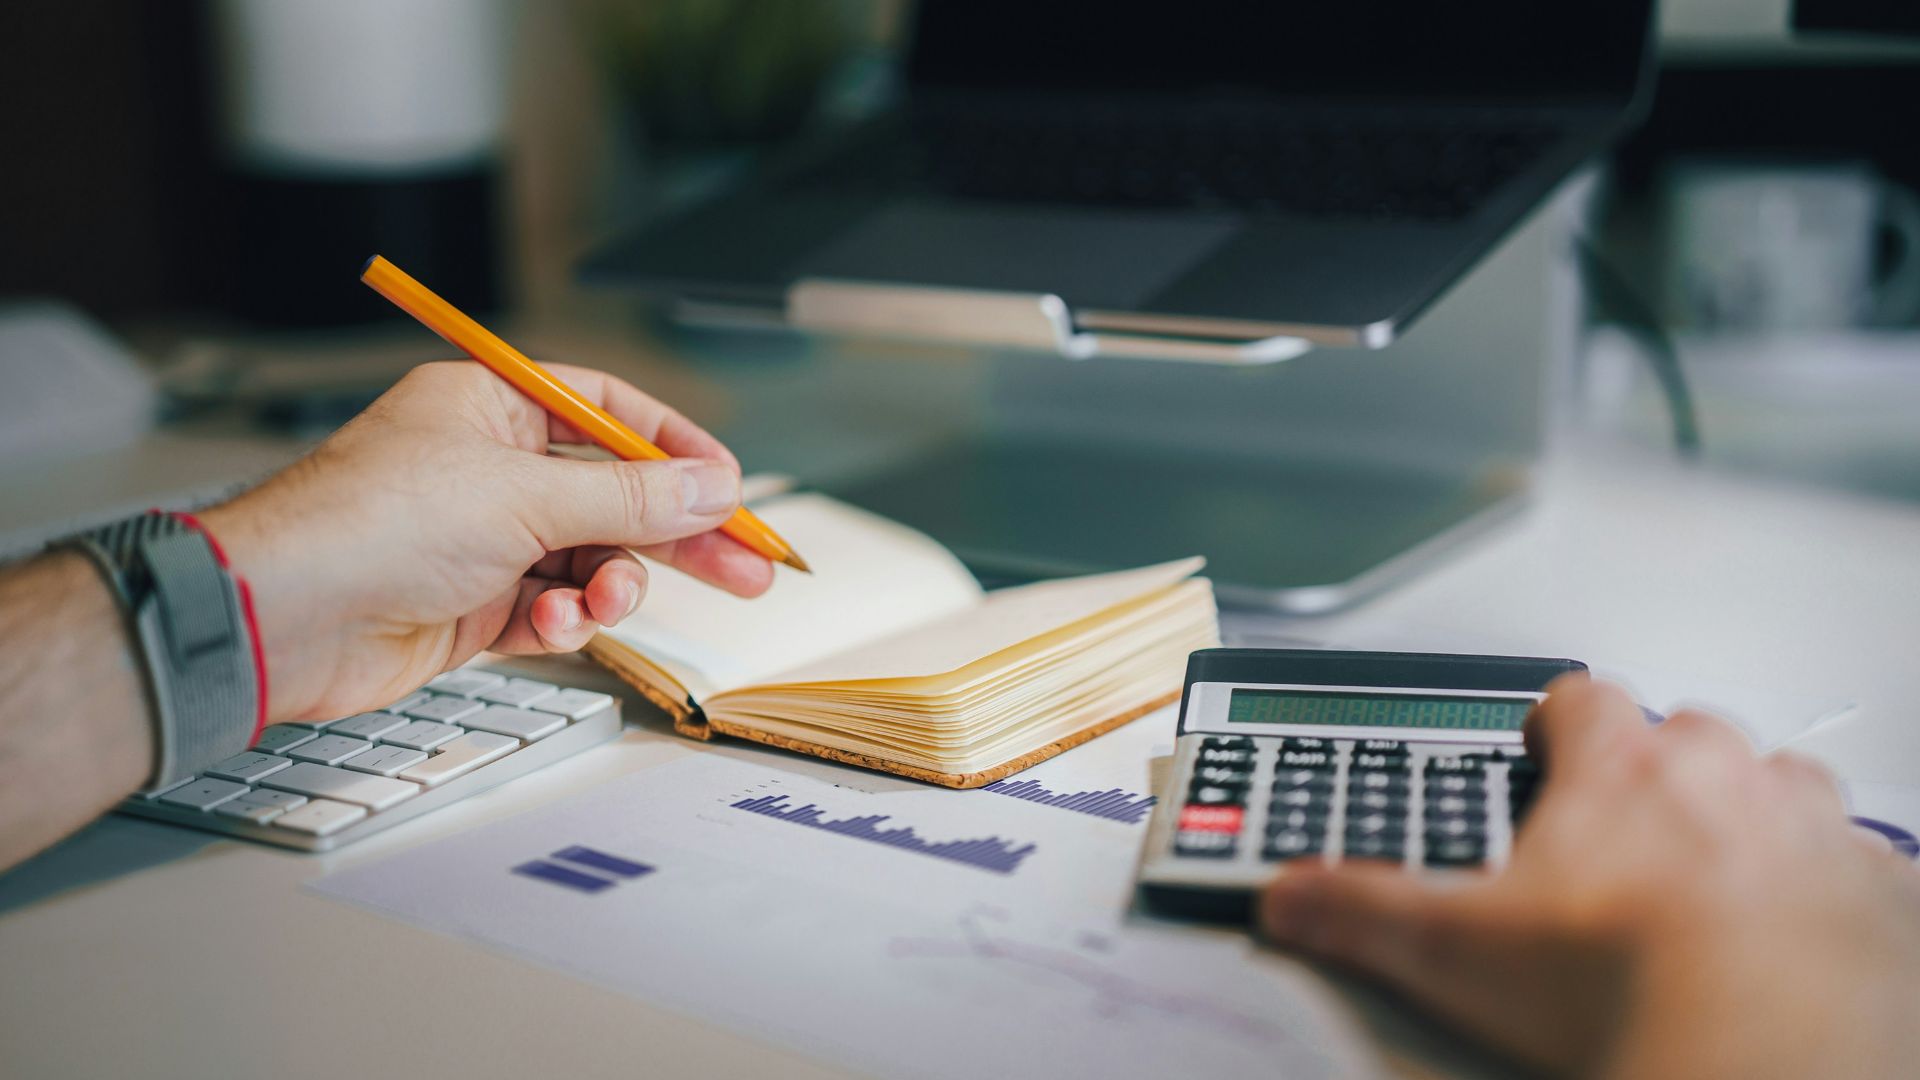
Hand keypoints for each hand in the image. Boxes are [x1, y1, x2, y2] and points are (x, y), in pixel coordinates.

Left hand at [200, 361, 772, 722]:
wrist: (284, 615)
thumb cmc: (370, 523)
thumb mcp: (523, 495)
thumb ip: (630, 496)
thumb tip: (711, 488)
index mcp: (492, 406)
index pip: (609, 411)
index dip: (675, 448)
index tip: (731, 487)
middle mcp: (489, 467)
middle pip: (614, 493)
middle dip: (677, 535)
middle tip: (748, 568)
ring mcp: (482, 539)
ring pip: (589, 559)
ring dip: (610, 585)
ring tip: (605, 602)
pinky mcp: (473, 605)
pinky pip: (551, 609)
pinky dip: (563, 622)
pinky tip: (553, 628)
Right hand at [1257, 677, 1919, 1078]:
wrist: (1769, 1058)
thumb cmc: (1629, 989)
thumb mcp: (1458, 953)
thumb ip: (1362, 909)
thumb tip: (1291, 895)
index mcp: (1623, 771)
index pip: (1580, 697)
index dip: (1556, 722)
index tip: (1544, 753)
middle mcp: (1728, 777)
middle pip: (1688, 734)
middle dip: (1659, 772)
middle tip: (1623, 841)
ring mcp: (1814, 830)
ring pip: (1784, 784)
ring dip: (1755, 816)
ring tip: (1716, 880)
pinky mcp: (1884, 894)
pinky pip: (1864, 863)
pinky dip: (1833, 886)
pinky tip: (1798, 932)